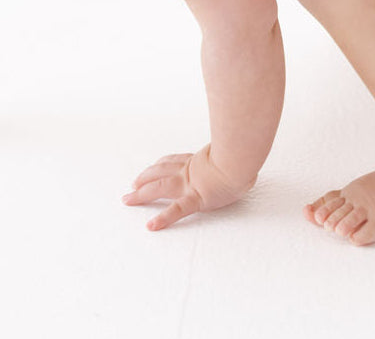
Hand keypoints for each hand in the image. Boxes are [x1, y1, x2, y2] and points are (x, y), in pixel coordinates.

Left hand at [121, 144, 254, 230]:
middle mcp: (190, 171)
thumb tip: (245, 152)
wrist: (241, 159)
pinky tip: (151, 225)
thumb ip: (233, 152)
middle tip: (132, 183)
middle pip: (161, 171)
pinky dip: (163, 219)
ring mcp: (190, 184)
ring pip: (160, 187)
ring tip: (129, 199)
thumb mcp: (235, 149)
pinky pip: (176, 210)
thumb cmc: (243, 153)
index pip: (175, 160)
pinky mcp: (196, 198)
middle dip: (144, 177)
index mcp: (198, 160)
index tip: (153, 166)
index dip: (161, 164)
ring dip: (142, 193)